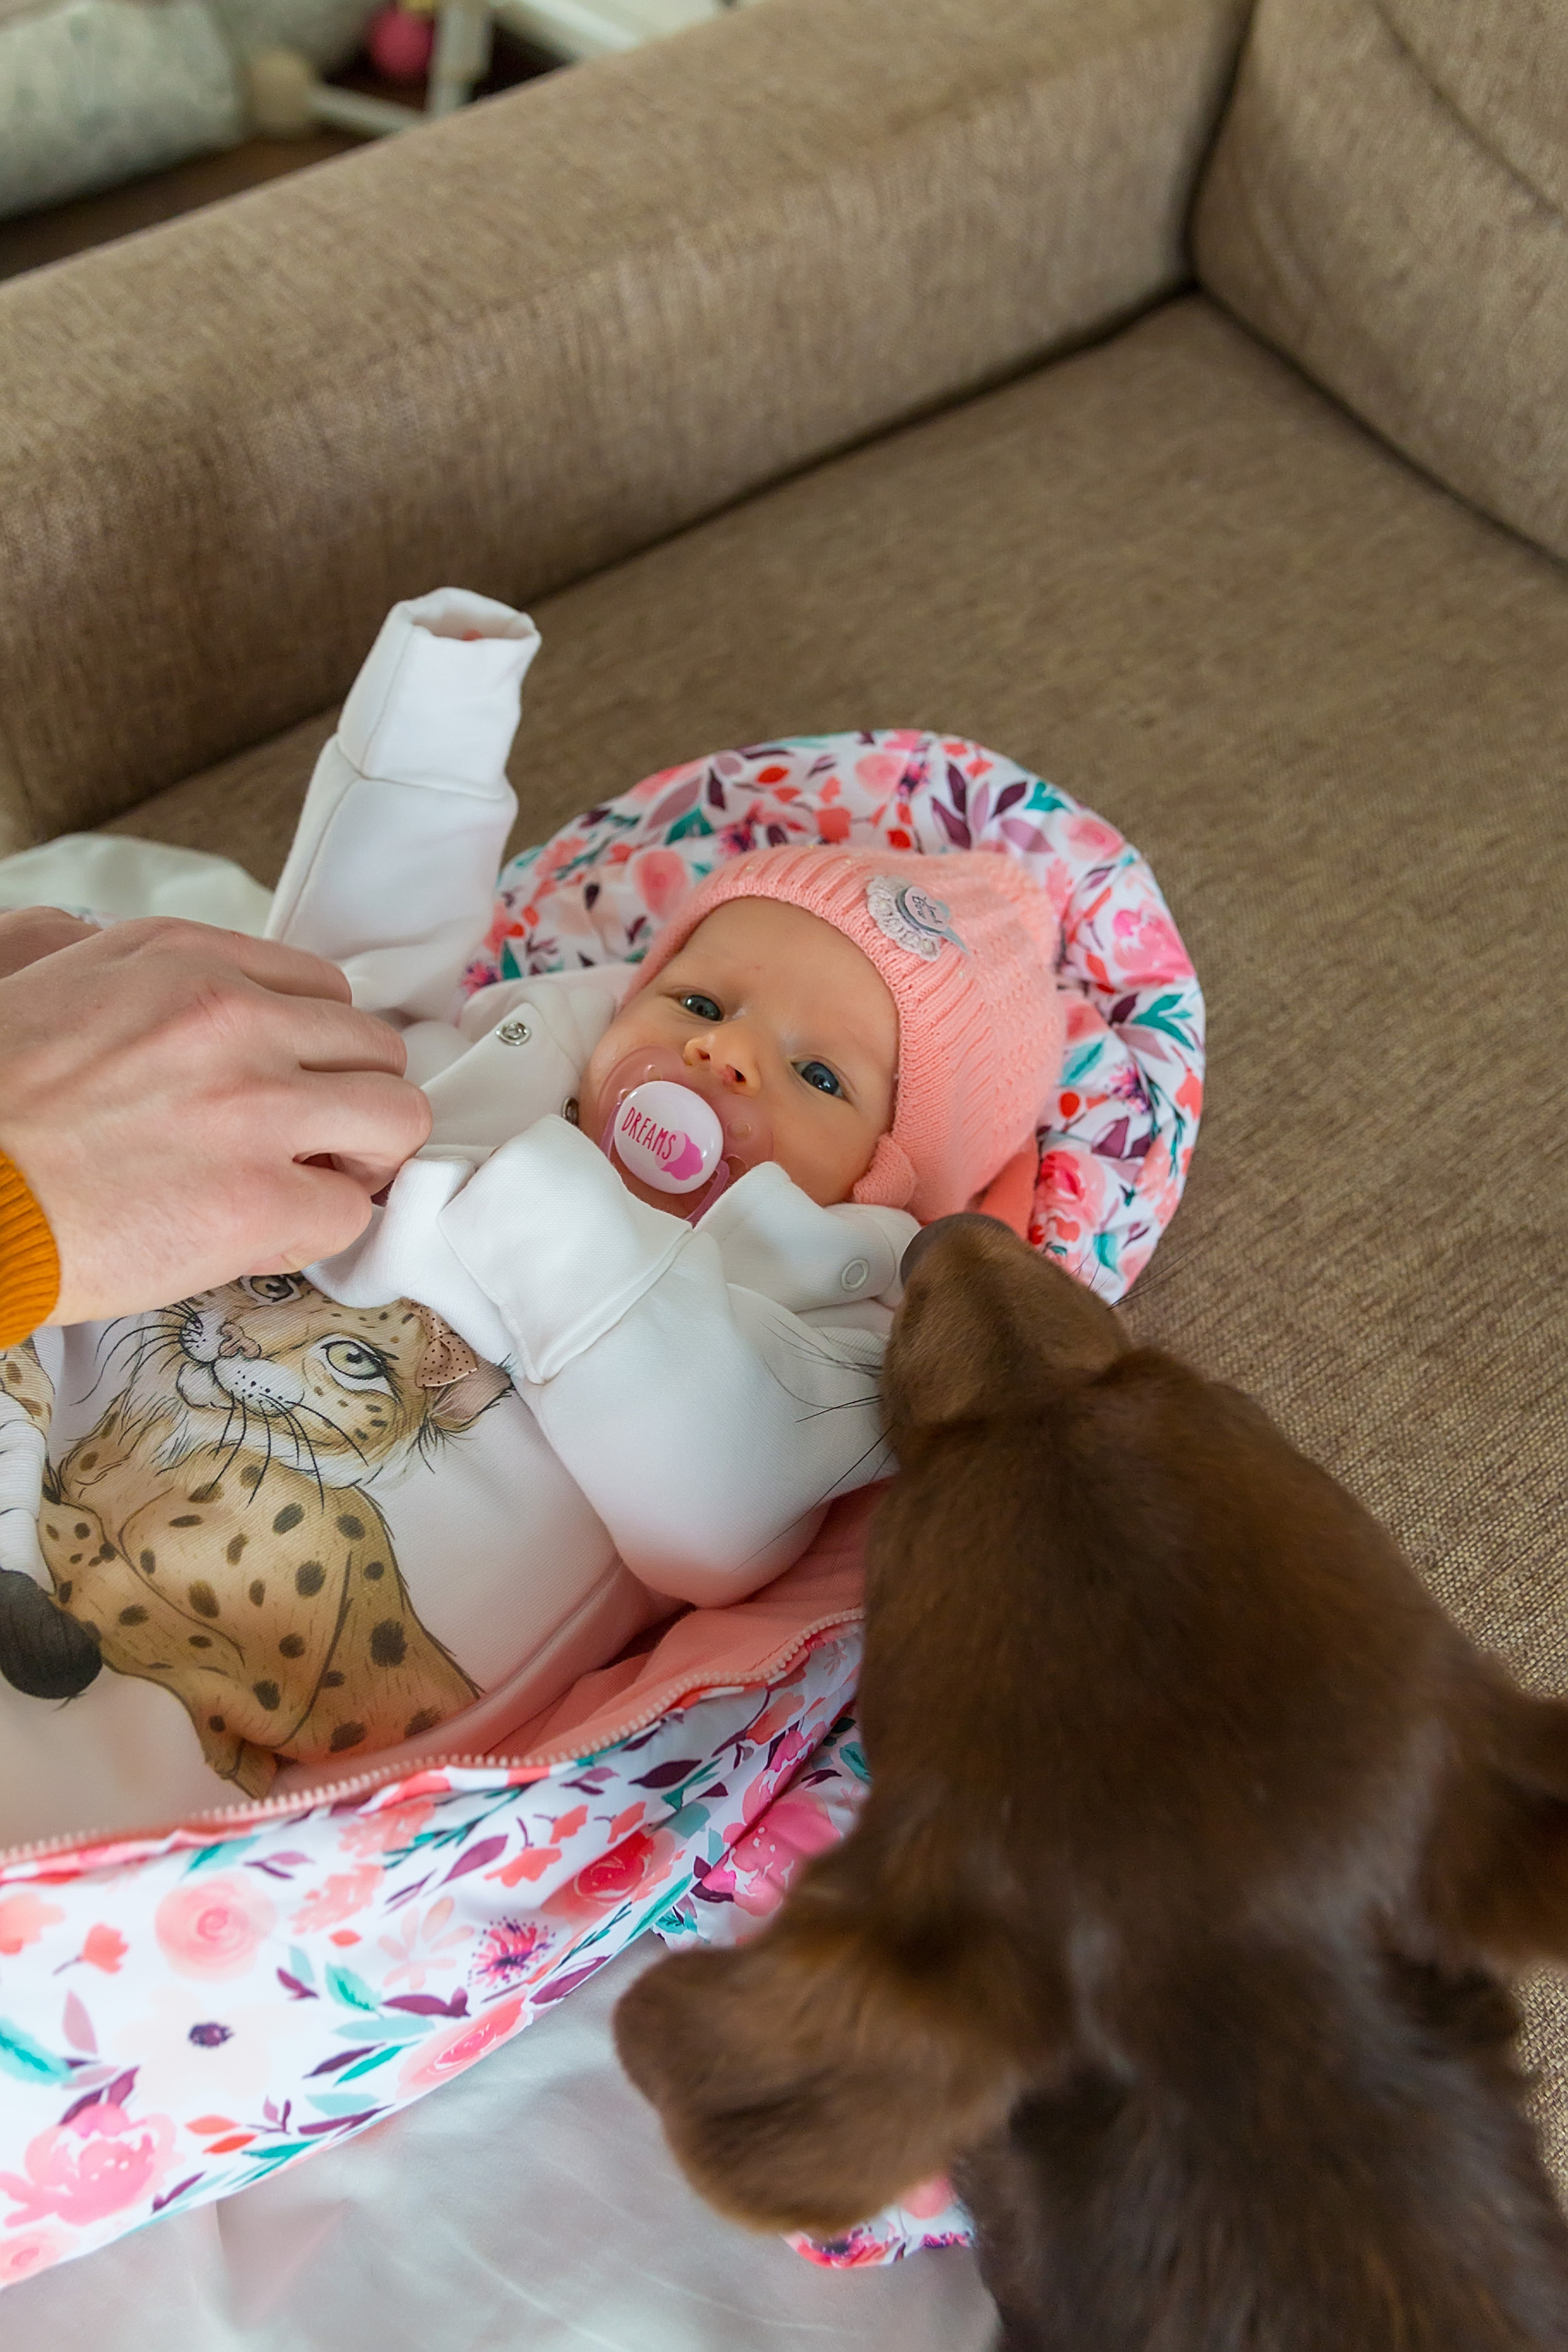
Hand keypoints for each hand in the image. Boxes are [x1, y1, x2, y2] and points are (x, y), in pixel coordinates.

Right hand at [0, 916, 432, 1321]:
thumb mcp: (49, 979)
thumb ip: (127, 967)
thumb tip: (181, 989)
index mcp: (179, 958)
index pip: (318, 988)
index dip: (312, 1049)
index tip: (285, 1083)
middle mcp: (231, 1016)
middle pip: (373, 1047)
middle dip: (348, 1099)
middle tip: (304, 1142)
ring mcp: (254, 1107)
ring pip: (396, 1119)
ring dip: (361, 1158)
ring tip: (305, 1184)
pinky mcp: (258, 1198)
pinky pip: (352, 1212)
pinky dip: (318, 1230)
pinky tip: (261, 1234)